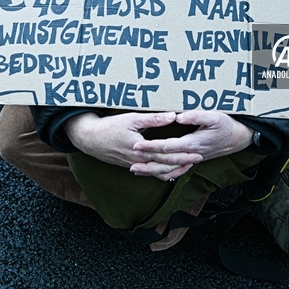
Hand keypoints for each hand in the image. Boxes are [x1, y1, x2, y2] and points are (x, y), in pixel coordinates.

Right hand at [64, 112, 202, 180]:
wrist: (89, 139)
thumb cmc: (110, 127)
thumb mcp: (131, 119)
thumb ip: (153, 119)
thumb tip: (172, 115)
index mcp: (141, 150)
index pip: (167, 156)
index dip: (183, 155)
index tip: (197, 152)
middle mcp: (139, 161)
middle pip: (165, 167)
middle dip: (183, 164)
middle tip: (198, 159)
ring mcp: (134, 165)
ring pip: (157, 173)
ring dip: (173, 170)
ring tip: (186, 165)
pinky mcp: (130, 165)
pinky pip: (149, 173)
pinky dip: (161, 172)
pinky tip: (167, 170)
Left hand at [130, 111, 252, 174]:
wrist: (239, 138)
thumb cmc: (227, 125)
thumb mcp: (214, 116)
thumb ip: (195, 116)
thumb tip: (177, 116)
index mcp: (192, 143)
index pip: (167, 146)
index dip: (151, 146)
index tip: (137, 144)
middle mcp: (191, 154)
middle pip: (164, 161)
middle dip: (146, 161)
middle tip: (129, 161)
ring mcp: (192, 158)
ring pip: (169, 168)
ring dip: (152, 170)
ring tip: (135, 170)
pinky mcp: (193, 159)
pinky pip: (175, 168)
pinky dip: (163, 171)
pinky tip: (153, 170)